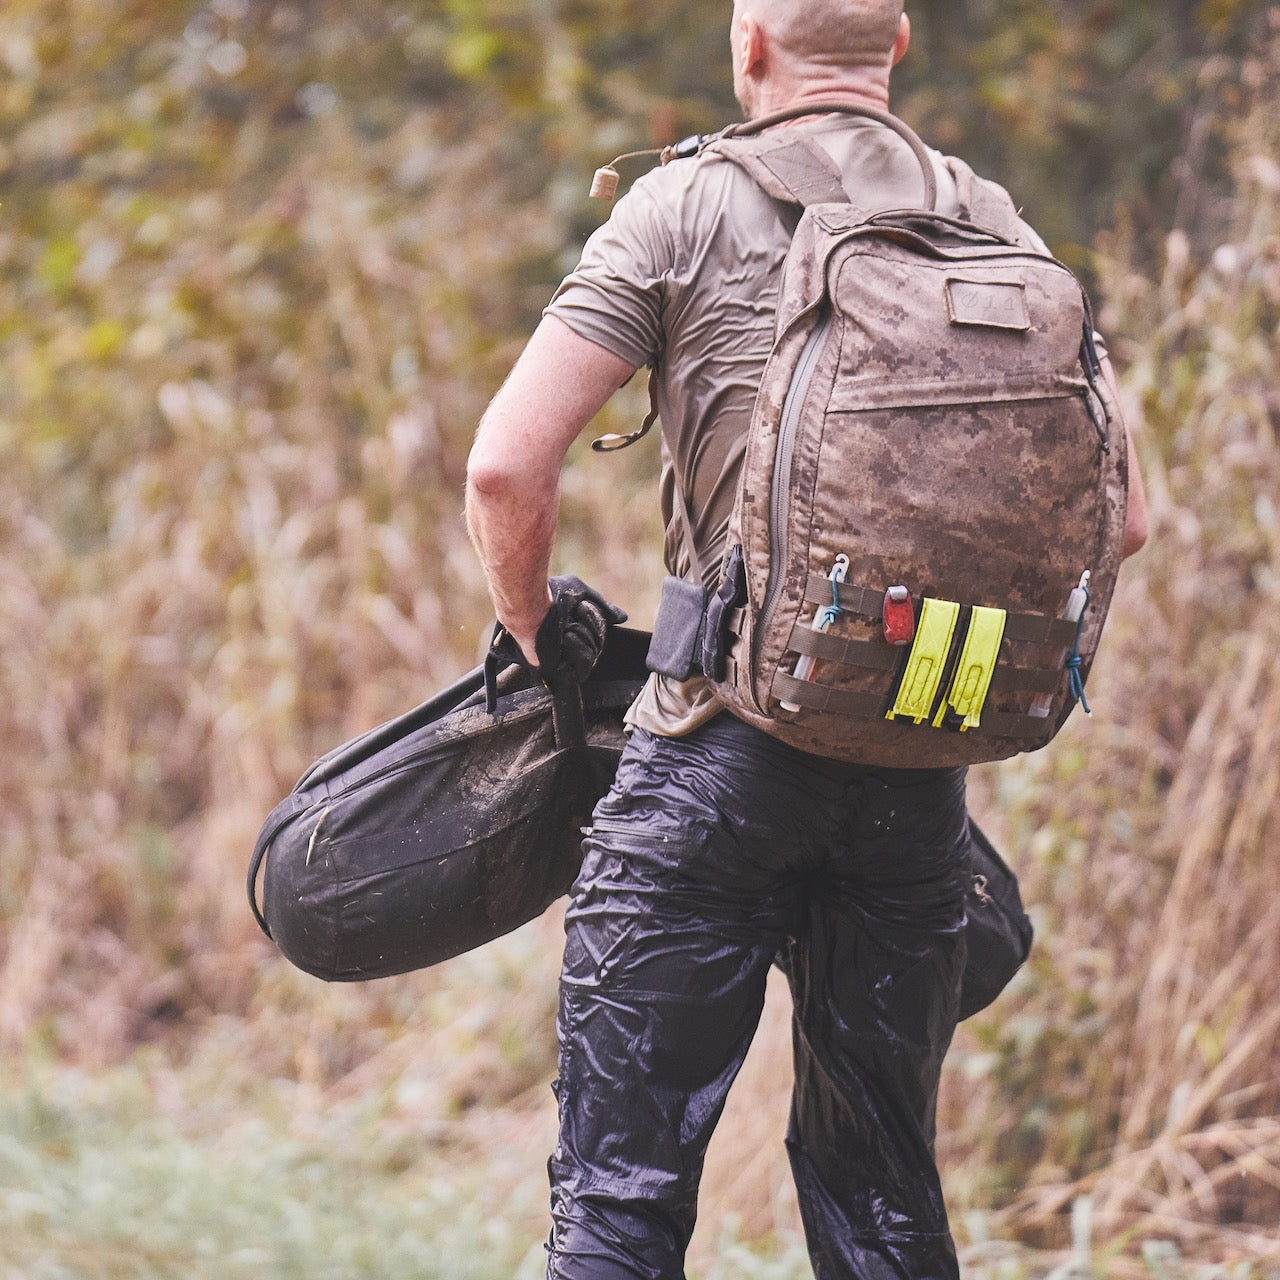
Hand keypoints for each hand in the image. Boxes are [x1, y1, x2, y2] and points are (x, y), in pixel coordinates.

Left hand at [493, 576, 626, 683]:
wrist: (531, 603)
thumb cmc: (550, 594)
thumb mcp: (580, 593)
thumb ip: (602, 607)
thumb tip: (622, 619)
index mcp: (573, 630)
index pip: (598, 636)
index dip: (594, 621)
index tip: (581, 606)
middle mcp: (568, 647)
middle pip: (599, 646)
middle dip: (591, 626)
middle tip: (573, 614)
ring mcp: (563, 660)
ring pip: (593, 655)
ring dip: (583, 635)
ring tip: (565, 627)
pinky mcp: (557, 670)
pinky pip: (583, 666)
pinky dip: (577, 648)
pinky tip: (565, 637)